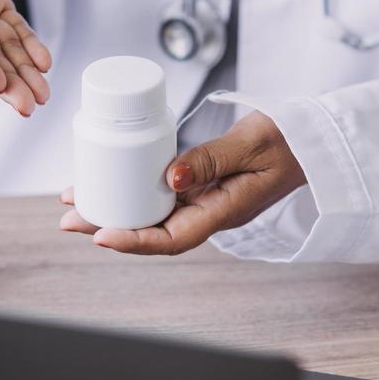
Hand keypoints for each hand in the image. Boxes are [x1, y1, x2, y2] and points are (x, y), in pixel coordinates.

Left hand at [60, 111, 305, 253]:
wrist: (310, 137)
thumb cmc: (288, 140)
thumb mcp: (252, 143)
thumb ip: (211, 160)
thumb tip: (168, 176)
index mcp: (225, 212)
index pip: (173, 239)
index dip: (134, 242)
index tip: (100, 235)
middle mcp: (210, 213)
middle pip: (152, 231)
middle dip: (108, 226)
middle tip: (69, 218)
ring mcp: (204, 201)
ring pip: (152, 213)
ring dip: (113, 209)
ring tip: (75, 201)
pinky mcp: (200, 186)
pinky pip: (161, 195)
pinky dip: (132, 190)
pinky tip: (108, 182)